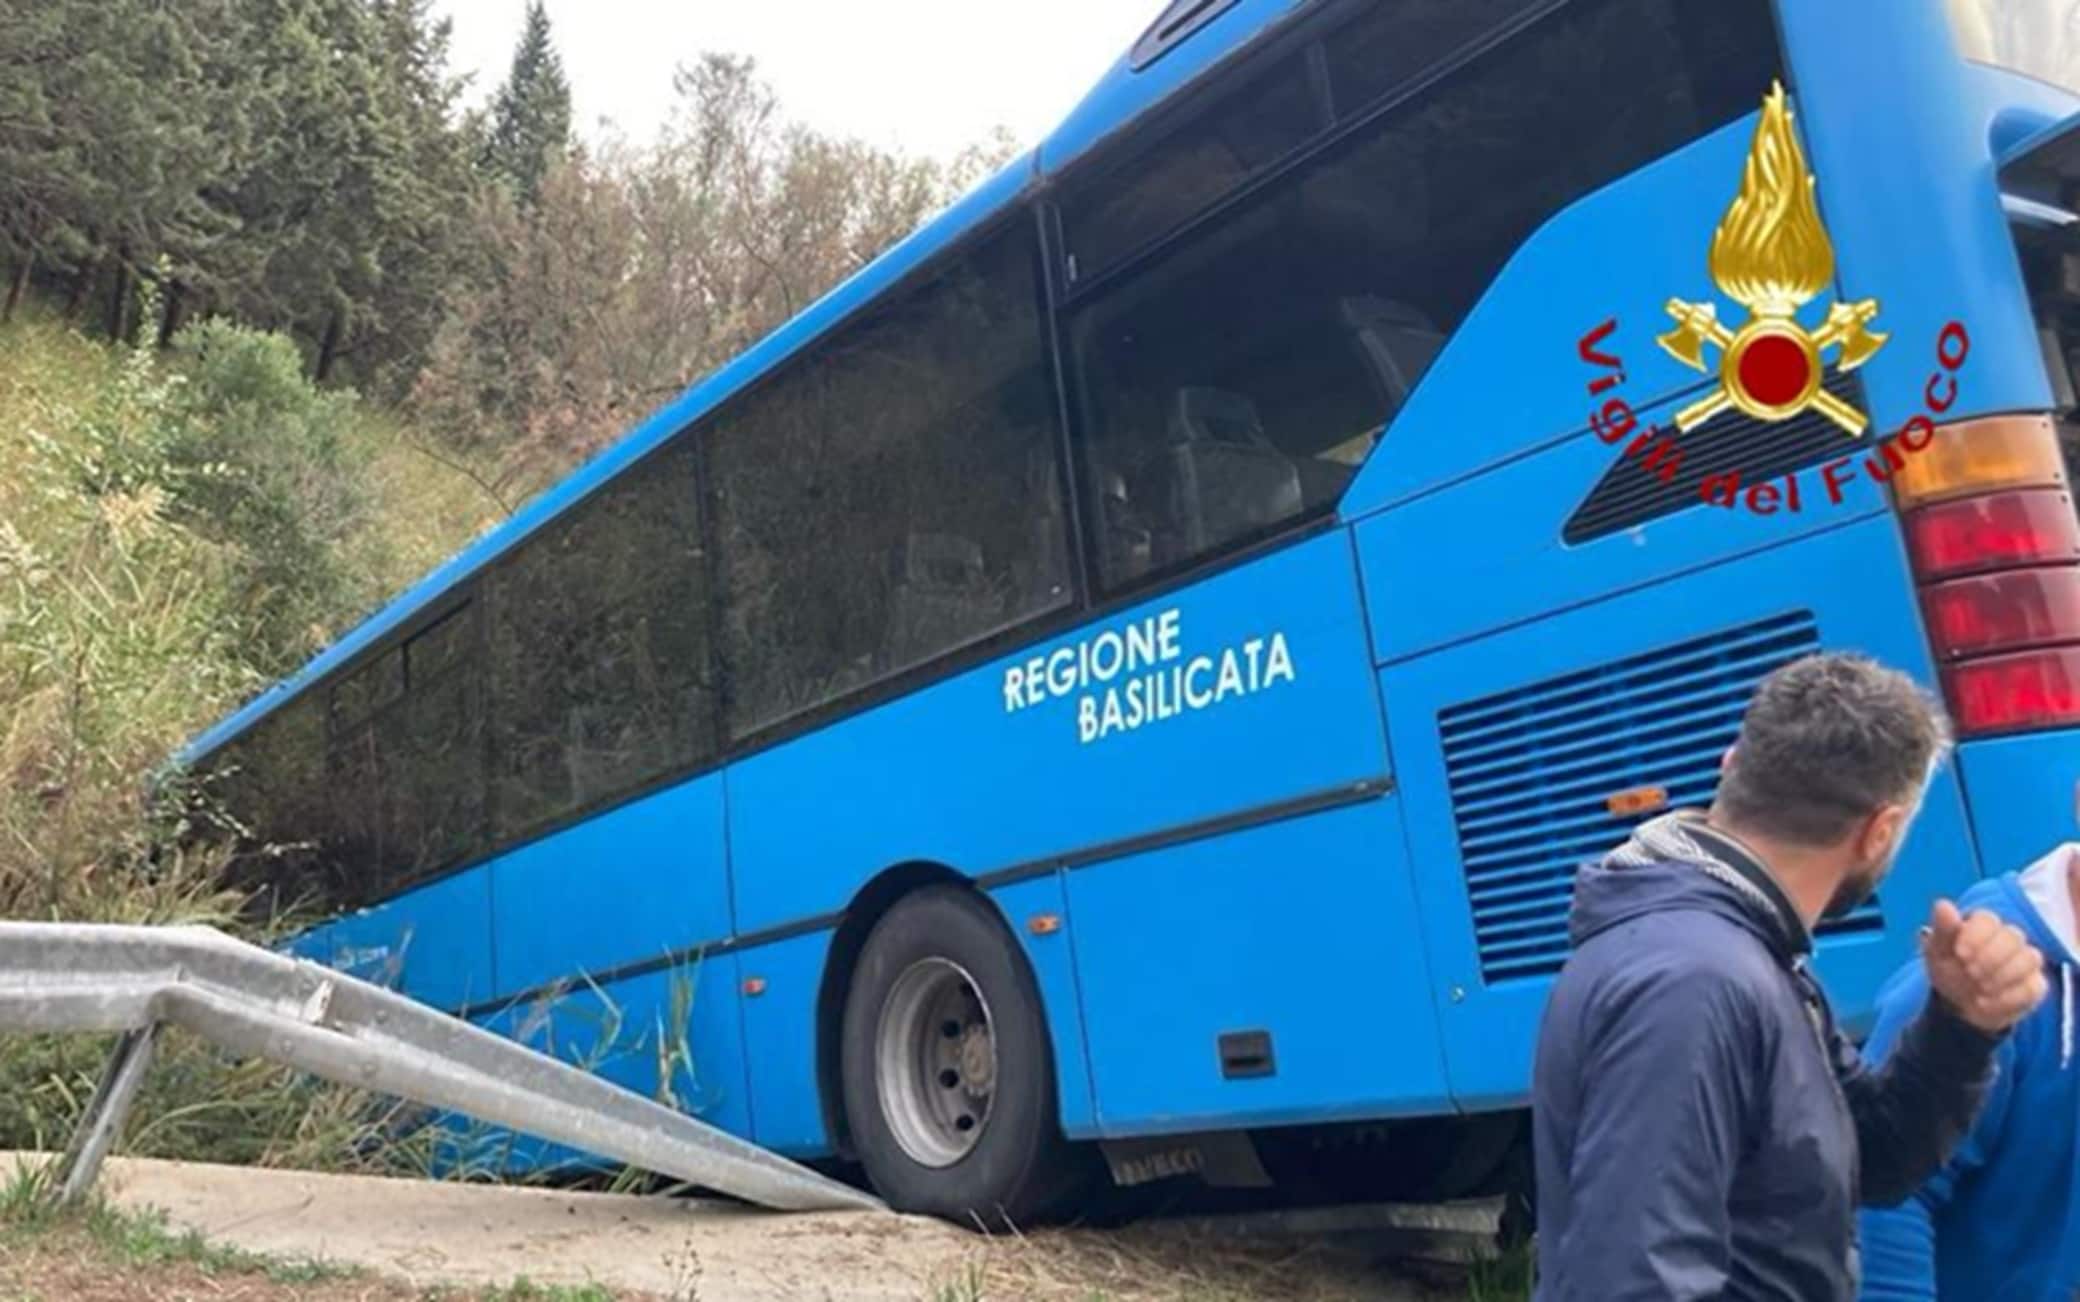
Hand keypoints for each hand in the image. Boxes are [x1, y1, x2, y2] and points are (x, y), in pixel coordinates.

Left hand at [1922, 899, 2049, 1033]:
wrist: (1959, 1004)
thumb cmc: (1949, 969)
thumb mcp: (1937, 951)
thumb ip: (1943, 929)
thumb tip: (1943, 905)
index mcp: (1982, 925)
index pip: (1988, 920)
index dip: (1976, 935)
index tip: (1960, 954)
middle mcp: (2008, 938)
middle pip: (2013, 936)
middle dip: (1991, 957)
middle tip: (1970, 972)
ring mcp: (2024, 960)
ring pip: (2030, 958)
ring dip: (2003, 976)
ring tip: (1979, 988)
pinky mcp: (2034, 984)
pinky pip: (2033, 987)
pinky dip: (2008, 997)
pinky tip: (1986, 1003)